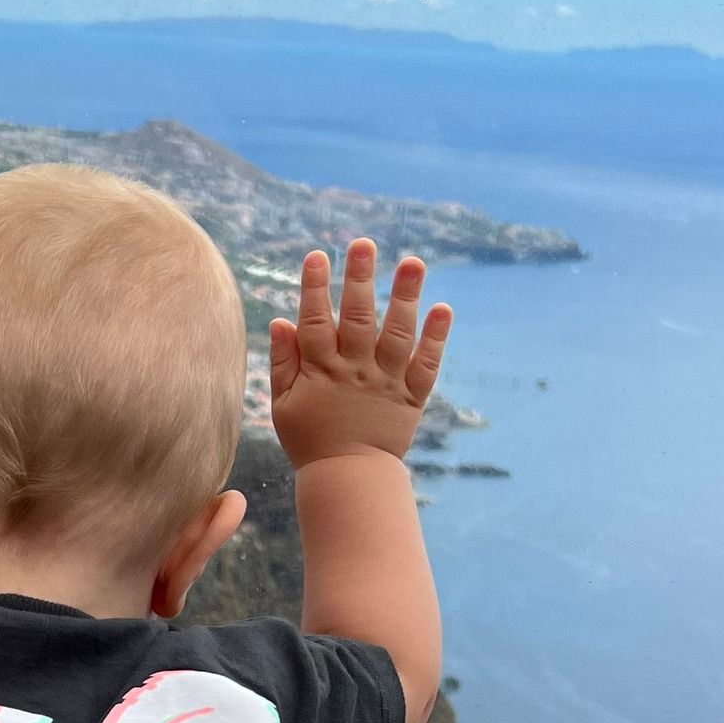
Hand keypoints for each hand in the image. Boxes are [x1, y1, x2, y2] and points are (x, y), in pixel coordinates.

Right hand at [270, 240, 451, 469]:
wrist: (348, 478)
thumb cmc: (310, 439)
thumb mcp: (284, 405)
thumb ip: (283, 362)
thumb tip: (281, 319)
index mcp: (321, 371)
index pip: (315, 321)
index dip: (314, 287)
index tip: (317, 256)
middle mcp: (355, 370)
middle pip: (357, 318)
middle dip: (360, 278)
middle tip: (364, 244)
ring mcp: (386, 381)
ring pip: (396, 333)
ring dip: (405, 296)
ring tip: (412, 262)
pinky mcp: (411, 396)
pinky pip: (426, 364)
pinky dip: (435, 338)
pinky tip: (442, 309)